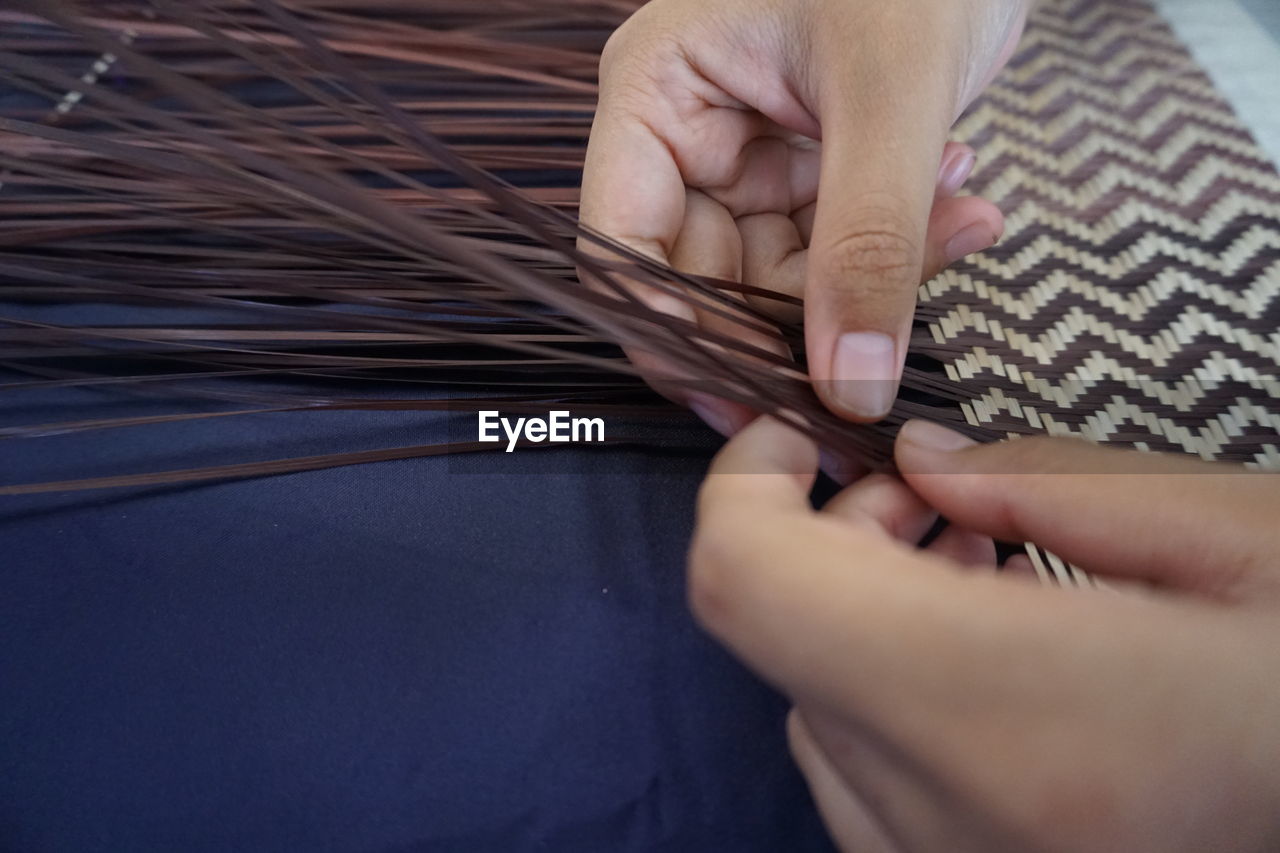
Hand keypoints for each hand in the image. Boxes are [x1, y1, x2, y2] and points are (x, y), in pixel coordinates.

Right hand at [580, 0, 1028, 431]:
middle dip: (797, 317)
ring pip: (781, 274)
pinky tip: (962, 200)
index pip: (624, 247)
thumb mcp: (891, 95)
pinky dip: (899, 246)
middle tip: (872, 358)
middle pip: (706, 278)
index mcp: (656, 91)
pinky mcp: (807, 166)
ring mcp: (747, 152)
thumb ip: (869, 245)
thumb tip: (848, 385)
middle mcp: (687, 130)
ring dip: (870, 277)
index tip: (750, 396)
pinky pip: (835, 246)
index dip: (675, 332)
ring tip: (959, 222)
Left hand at [689, 417, 1279, 851]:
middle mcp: (953, 826)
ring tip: (978, 566)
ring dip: (861, 622)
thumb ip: (1053, 484)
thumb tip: (920, 462)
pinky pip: (865, 787)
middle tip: (928, 496)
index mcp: (1014, 714)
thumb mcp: (1248, 541)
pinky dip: (891, 704)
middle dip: (826, 542)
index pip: (751, 585)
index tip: (794, 438)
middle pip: (779, 645)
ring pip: (815, 715)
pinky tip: (993, 659)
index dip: (742, 488)